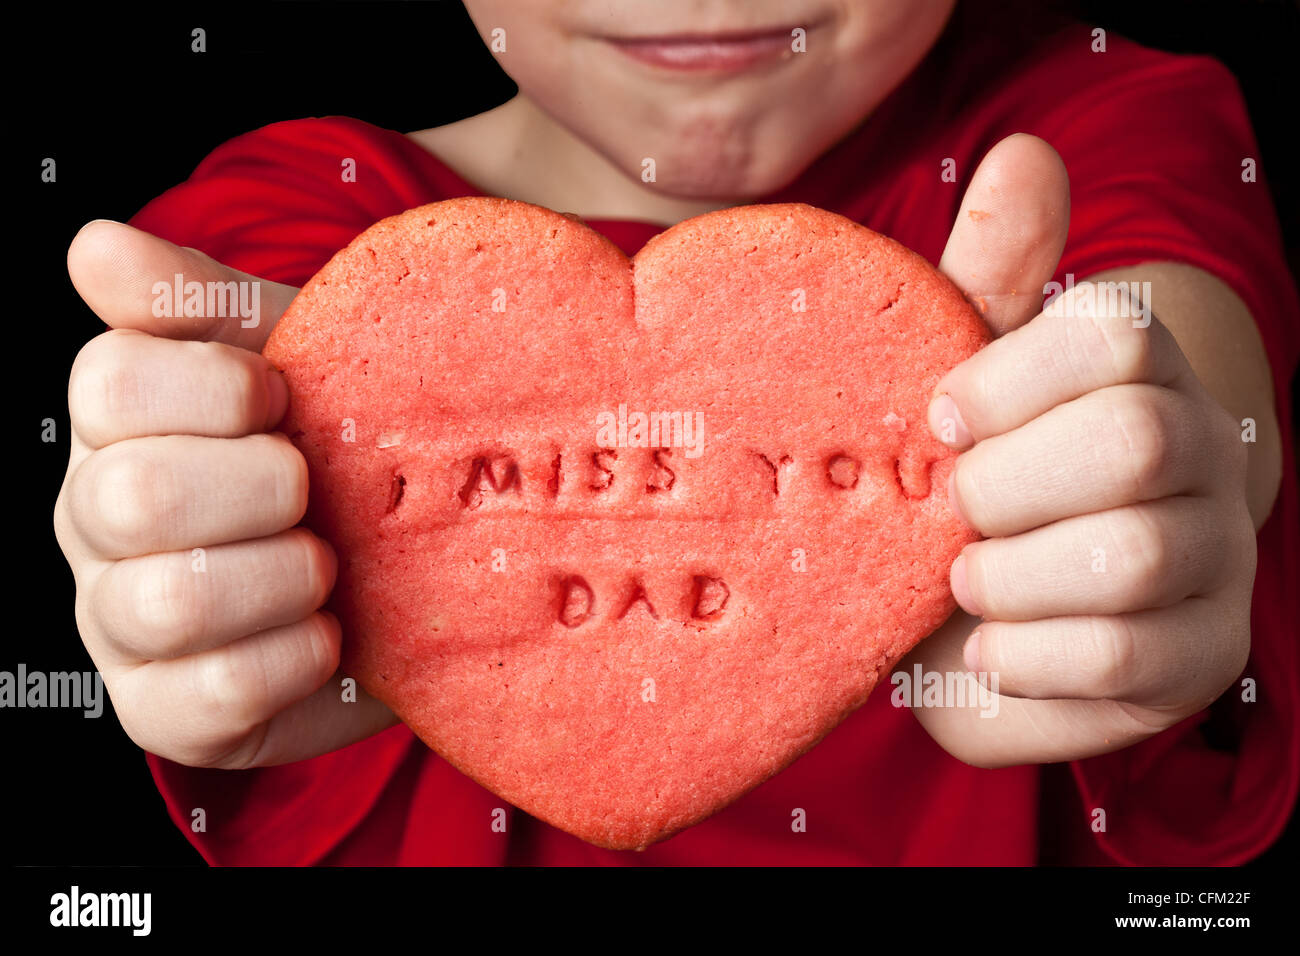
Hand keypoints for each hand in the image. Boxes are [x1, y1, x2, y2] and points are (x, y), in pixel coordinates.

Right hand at [54, 221, 395, 768]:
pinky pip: (216, 692)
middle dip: (262, 487)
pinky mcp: (166, 711)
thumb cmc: (338, 453)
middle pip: (134, 496)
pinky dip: (296, 656)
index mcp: (116, 428)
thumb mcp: (294, 356)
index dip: (216, 385)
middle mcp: (95, 524)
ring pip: (169, 602)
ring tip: (328, 564)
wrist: (405, 574)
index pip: (108, 383)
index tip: (284, 397)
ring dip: (283, 576)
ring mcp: (119, 625)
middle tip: (315, 489)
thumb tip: (93, 244)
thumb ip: (202, 301)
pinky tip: (330, 634)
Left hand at [902, 134, 1256, 765]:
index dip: (1009, 378)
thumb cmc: (960, 481)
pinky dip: (1031, 656)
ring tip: (963, 580)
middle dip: (1006, 485)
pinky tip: (991, 646)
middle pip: (1132, 440)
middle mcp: (1201, 449)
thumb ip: (983, 280)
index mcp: (1138, 369)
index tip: (940, 420)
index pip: (1114, 333)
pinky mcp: (1203, 656)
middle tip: (951, 509)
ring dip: (1013, 575)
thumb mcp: (954, 382)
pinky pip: (1126, 658)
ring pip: (1132, 555)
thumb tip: (1023, 154)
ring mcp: (1216, 556)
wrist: (976, 614)